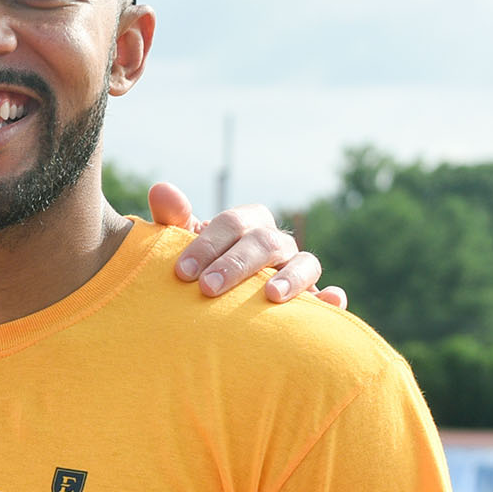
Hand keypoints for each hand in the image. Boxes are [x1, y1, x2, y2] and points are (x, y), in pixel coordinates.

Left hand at [148, 182, 348, 307]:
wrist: (212, 302)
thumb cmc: (197, 268)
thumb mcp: (181, 246)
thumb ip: (172, 220)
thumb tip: (160, 189)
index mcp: (246, 225)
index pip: (232, 224)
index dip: (208, 244)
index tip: (181, 272)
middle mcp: (275, 243)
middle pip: (265, 242)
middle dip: (237, 264)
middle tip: (208, 288)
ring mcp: (295, 269)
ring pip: (305, 263)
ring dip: (291, 277)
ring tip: (271, 295)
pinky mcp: (311, 300)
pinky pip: (327, 297)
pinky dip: (331, 298)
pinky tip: (329, 302)